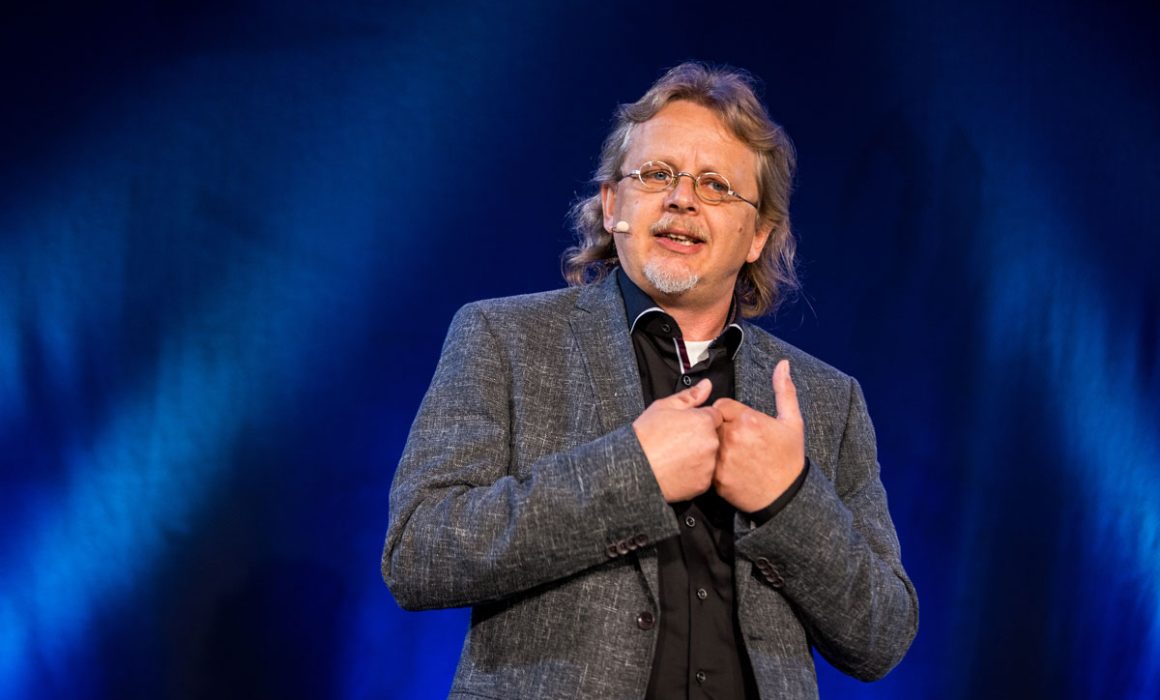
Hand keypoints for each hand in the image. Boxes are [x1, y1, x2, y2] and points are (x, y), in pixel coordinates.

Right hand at [633, 378, 722, 502]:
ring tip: (676, 456)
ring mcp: (709, 464)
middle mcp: (711, 442)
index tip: (686, 426)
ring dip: (699, 456)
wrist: (635, 467)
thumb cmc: (646, 437)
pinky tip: (678, 469)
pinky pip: (704, 475)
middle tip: (678, 442)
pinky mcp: (704, 483)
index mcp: (704, 421)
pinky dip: (694, 473)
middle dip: (701, 437)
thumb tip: (707, 385)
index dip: (700, 420)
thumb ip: (690, 396)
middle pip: (714, 436)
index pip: (714, 416)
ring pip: (710, 456)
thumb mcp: (663, 407)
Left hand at [713, 360, 804, 511]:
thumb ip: (784, 390)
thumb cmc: (789, 458)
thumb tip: (783, 364)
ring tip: (732, 455)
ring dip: (713, 446)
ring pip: (706, 443)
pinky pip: (705, 464)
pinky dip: (712, 466)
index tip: (738, 423)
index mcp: (748, 419)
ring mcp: (723, 458)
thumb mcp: (792, 422)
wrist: (786, 497)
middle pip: (711, 423)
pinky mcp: (716, 478)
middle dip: (718, 428)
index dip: (728, 413)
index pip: (721, 405)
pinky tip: (728, 469)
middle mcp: (733, 437)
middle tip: (735, 441)